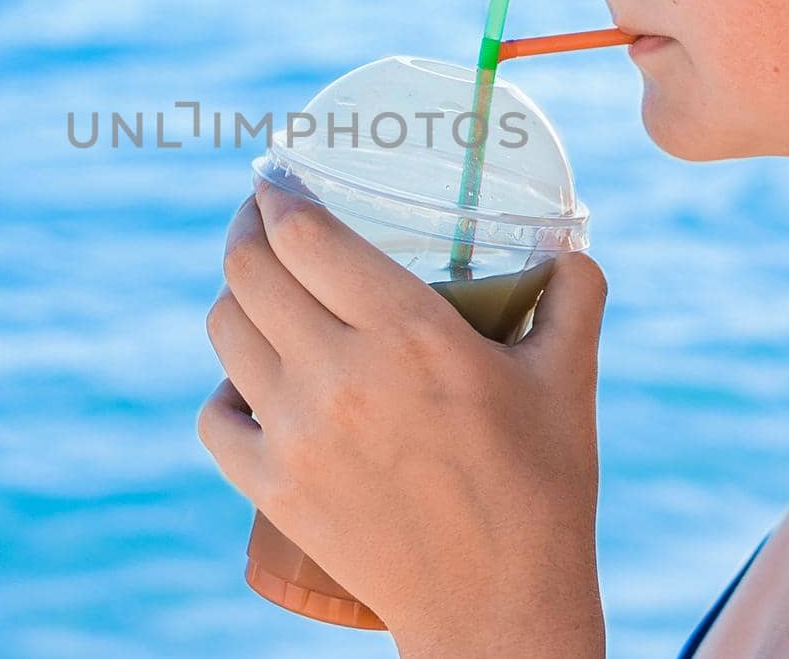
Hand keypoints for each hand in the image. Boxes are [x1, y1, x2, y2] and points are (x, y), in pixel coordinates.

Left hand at [196, 175, 607, 656]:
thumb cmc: (542, 491)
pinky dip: (224, 391)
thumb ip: (574, 298)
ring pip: (224, 333)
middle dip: (245, 230)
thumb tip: (574, 249)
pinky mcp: (272, 488)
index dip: (277, 195)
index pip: (305, 235)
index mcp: (411, 334)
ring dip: (235, 299)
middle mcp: (340, 375)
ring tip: (260, 293)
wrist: (500, 609)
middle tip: (260, 222)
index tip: (275, 180)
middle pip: (249, 270)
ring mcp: (296, 434)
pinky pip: (214, 418)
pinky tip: (248, 383)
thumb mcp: (570, 381)